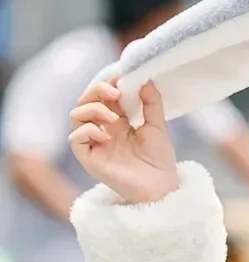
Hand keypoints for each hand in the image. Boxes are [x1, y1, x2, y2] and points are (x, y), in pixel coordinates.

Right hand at [69, 78, 179, 204]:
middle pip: (85, 100)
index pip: (104, 95)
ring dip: (94, 109)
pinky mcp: (89, 157)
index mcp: (119, 120)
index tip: (122, 76)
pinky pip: (75, 137)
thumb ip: (151, 102)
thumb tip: (145, 79)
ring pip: (76, 115)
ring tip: (116, 119)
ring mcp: (95, 142)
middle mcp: (103, 129)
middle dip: (97, 91)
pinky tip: (107, 136)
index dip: (109, 83)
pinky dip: (88, 130)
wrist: (160, 185)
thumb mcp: (158, 125)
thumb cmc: (159, 158)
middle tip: (116, 94)